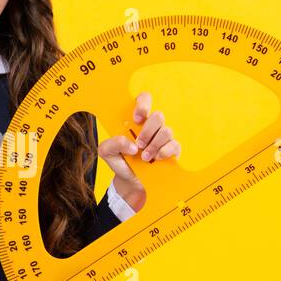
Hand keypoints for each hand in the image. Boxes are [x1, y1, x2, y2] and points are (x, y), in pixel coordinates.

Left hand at [97, 91, 179, 210]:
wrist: (130, 181)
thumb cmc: (120, 161)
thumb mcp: (107, 152)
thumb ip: (113, 143)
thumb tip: (131, 145)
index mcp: (135, 120)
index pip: (144, 99)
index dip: (143, 104)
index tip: (137, 119)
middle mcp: (151, 126)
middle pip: (158, 116)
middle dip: (148, 132)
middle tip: (139, 145)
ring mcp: (162, 137)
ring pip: (166, 131)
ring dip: (154, 145)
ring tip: (144, 157)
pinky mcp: (172, 149)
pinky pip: (174, 145)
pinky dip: (164, 152)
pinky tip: (156, 159)